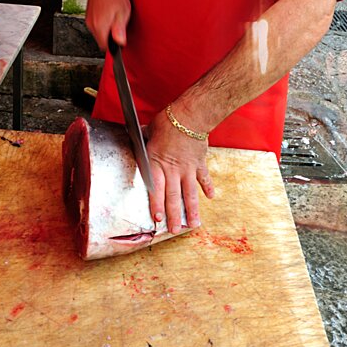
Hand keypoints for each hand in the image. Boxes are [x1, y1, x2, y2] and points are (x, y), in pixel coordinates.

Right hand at [85, 0, 130, 50]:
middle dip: (111, 37)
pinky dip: (103, 22)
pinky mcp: (89, 15)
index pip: (105, 47)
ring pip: (99, 32)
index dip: (114, 46)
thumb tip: (120, 43)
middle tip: (119, 25)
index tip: (120, 41)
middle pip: (101, 40)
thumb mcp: (123, 13)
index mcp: (100, 27)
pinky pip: (97, 24)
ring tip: (115, 16)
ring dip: (107, 29)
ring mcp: (89, 20)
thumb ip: (120, 30)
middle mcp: (92, 25)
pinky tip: (110, 12)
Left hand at [145, 107, 214, 233]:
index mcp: (157, 162)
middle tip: (175, 230)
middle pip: (173, 196)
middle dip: (173, 215)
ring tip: (194, 224)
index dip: (156, 204)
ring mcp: (188, 168)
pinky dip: (208, 187)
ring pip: (190, 193)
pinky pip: (204, 178)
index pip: (155, 188)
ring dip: (191, 210)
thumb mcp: (149, 130)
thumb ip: (144, 140)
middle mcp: (173, 169)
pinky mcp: (200, 163)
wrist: (191, 115)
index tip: (157, 219)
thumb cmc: (168, 121)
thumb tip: (135, 135)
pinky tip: (210, 198)